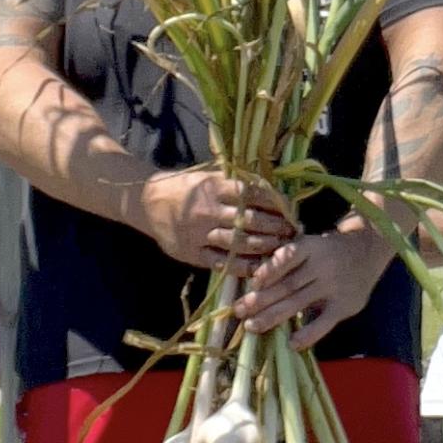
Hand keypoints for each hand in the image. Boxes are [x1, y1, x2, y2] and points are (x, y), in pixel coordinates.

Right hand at [130, 168, 291, 270]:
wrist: (148, 202)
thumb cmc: (185, 187)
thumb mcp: (208, 175)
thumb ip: (235, 180)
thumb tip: (270, 182)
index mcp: (215, 187)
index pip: (252, 194)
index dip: (275, 203)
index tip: (291, 209)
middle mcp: (209, 210)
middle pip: (250, 221)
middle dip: (276, 227)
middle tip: (294, 231)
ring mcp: (201, 234)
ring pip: (239, 243)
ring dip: (264, 247)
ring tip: (283, 249)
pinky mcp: (194, 253)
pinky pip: (223, 263)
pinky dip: (243, 267)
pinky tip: (260, 268)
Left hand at [237, 221, 390, 347]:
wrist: (368, 250)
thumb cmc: (328, 250)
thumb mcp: (310, 244)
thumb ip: (289, 260)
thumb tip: (256, 284)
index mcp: (311, 247)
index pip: (288, 257)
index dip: (270, 270)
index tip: (253, 283)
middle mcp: (322, 265)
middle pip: (287, 284)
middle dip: (261, 299)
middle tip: (239, 311)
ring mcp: (334, 286)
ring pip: (298, 302)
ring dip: (273, 316)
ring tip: (252, 326)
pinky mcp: (344, 305)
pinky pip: (324, 323)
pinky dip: (308, 334)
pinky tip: (292, 344)